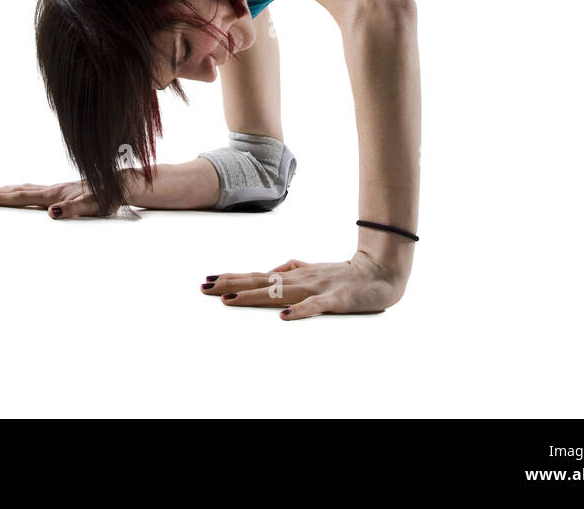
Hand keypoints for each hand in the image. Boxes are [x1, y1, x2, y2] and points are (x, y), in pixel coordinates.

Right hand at [0, 180, 108, 218]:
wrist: (122, 184)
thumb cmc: (109, 196)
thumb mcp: (93, 205)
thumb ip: (72, 209)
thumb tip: (51, 213)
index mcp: (54, 194)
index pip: (22, 196)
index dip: (2, 198)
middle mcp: (53, 189)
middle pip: (19, 189)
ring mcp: (58, 189)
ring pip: (26, 188)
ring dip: (8, 189)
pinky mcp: (64, 191)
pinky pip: (35, 190)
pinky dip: (22, 191)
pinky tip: (24, 194)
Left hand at [199, 252, 406, 319]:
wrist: (379, 272)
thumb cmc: (345, 274)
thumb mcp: (314, 269)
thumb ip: (292, 267)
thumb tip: (270, 271)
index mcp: (294, 275)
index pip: (257, 276)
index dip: (233, 278)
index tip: (208, 280)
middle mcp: (299, 279)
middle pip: (259, 283)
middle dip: (231, 285)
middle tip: (204, 288)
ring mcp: (315, 288)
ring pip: (279, 293)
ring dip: (253, 296)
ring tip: (229, 300)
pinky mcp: (334, 300)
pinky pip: (314, 307)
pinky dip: (299, 312)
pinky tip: (284, 317)